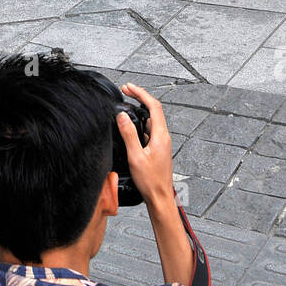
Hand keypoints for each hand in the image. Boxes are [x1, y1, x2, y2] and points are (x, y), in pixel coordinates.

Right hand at [115, 82, 175, 212]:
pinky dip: (141, 122)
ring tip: (127, 103)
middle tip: (126, 91)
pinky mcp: (158, 148)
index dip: (141, 93)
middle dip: (140, 98)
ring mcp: (162, 143)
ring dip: (140, 109)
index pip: (153, 106)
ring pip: (152, 120)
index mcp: (160, 135)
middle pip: (154, 110)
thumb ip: (129, 134)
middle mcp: (163, 137)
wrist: (160, 197)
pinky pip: (150, 130)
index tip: (129, 87)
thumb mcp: (135, 156)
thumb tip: (122, 116)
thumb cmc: (150, 181)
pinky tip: (131, 126)